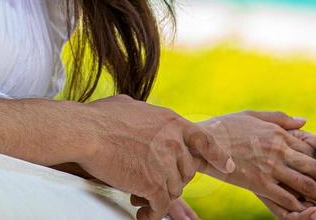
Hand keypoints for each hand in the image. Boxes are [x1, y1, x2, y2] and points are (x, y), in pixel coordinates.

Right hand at [72, 95, 232, 219]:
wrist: (86, 132)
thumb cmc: (100, 117)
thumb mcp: (130, 105)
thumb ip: (145, 114)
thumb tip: (142, 114)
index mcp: (171, 121)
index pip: (204, 140)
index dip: (218, 155)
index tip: (228, 166)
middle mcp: (174, 141)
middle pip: (187, 171)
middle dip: (172, 179)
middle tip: (152, 183)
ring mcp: (166, 163)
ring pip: (174, 189)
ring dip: (158, 196)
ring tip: (139, 197)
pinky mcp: (154, 183)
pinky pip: (161, 206)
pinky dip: (152, 214)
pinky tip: (143, 215)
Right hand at [197, 110, 315, 216]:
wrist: (201, 142)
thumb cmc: (225, 126)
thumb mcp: (253, 115)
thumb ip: (281, 118)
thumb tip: (304, 121)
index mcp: (279, 133)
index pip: (312, 146)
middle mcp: (279, 149)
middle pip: (313, 167)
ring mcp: (270, 167)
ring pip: (304, 185)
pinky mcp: (259, 183)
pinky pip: (286, 198)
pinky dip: (299, 206)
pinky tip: (304, 210)